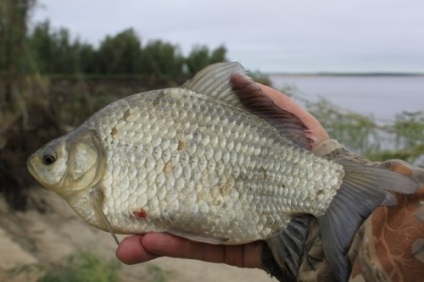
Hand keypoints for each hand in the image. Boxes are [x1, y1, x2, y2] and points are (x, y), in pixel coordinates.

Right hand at [116, 83, 329, 267]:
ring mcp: (228, 219)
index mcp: (227, 164)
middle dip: (145, 205)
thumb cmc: (316, 156)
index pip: (188, 162)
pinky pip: (203, 247)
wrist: (345, 206)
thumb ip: (262, 101)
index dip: (162, 162)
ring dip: (150, 237)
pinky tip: (148, 243)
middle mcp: (222, 191)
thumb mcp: (290, 121)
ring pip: (182, 230)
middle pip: (176, 199)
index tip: (134, 158)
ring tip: (124, 245)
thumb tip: (235, 77)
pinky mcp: (238, 245)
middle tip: (114, 205)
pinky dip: (177, 246)